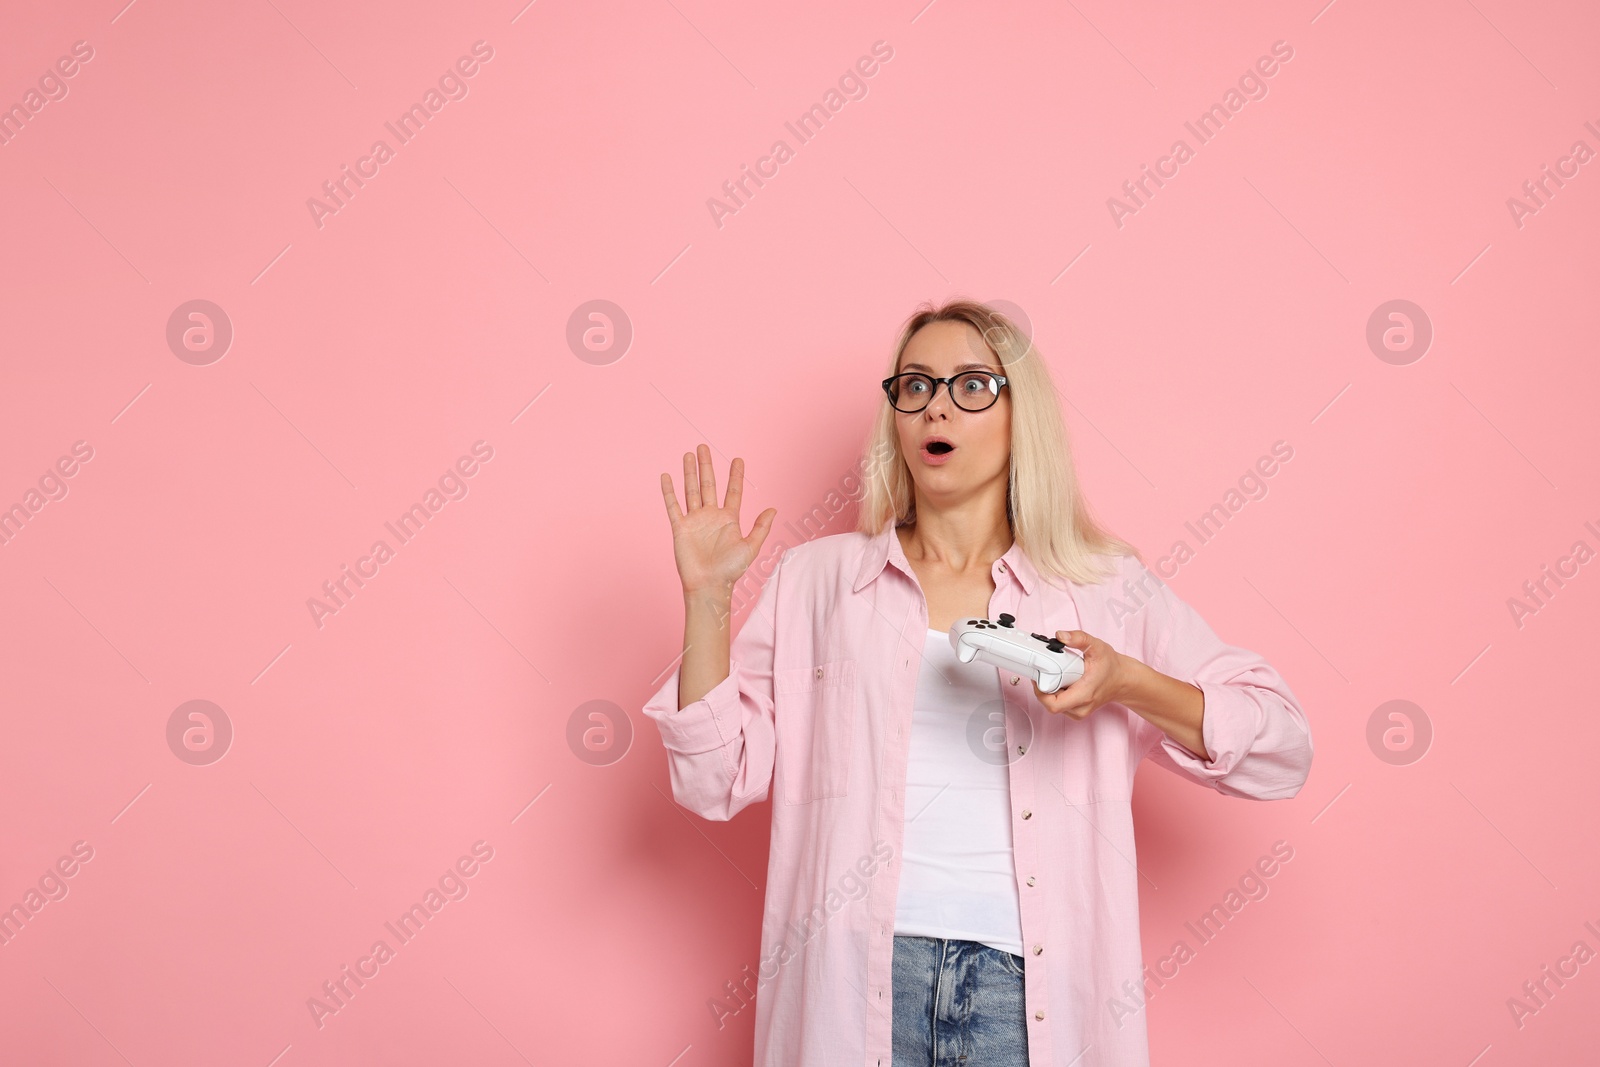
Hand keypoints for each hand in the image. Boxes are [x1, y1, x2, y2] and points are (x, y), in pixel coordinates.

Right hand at [660, 444, 775, 595]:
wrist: (709, 586)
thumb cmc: (730, 570)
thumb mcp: (750, 547)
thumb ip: (761, 528)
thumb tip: (773, 509)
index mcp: (729, 519)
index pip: (732, 491)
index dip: (735, 475)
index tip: (737, 459)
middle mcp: (711, 516)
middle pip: (708, 484)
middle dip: (706, 465)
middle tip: (703, 447)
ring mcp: (695, 521)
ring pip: (691, 490)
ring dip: (689, 473)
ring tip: (688, 454)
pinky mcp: (680, 528)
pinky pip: (673, 506)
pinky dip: (669, 492)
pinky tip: (666, 476)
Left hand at [1032, 629, 1137, 719]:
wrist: (1123, 680)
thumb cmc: (1111, 666)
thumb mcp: (1097, 646)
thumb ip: (1078, 638)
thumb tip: (1060, 636)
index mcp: (1084, 694)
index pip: (1053, 704)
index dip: (1040, 691)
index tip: (1039, 676)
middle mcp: (1081, 707)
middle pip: (1049, 704)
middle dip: (1044, 687)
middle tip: (1048, 671)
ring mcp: (1079, 711)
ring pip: (1053, 705)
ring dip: (1050, 691)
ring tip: (1057, 675)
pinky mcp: (1077, 711)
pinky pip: (1059, 705)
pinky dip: (1056, 694)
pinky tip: (1062, 682)